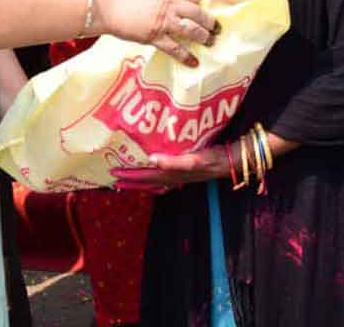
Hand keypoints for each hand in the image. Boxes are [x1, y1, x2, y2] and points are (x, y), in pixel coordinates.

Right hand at [95, 0, 217, 65]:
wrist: (103, 2)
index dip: (199, 0)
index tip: (200, 5)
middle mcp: (171, 3)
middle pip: (198, 12)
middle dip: (209, 21)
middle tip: (215, 27)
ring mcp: (165, 21)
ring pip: (192, 30)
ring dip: (204, 37)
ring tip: (210, 42)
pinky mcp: (156, 37)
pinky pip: (175, 49)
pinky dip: (186, 56)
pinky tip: (193, 62)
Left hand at [110, 148, 228, 192]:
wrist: (230, 162)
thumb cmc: (213, 159)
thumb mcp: (193, 160)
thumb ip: (173, 162)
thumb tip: (151, 159)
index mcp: (172, 173)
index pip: (146, 175)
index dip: (130, 175)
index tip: (114, 173)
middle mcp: (174, 177)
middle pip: (147, 181)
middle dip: (130, 181)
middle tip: (113, 179)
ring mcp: (180, 178)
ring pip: (155, 182)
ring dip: (140, 183)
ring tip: (127, 182)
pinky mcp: (187, 174)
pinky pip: (166, 182)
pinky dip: (156, 183)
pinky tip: (153, 183)